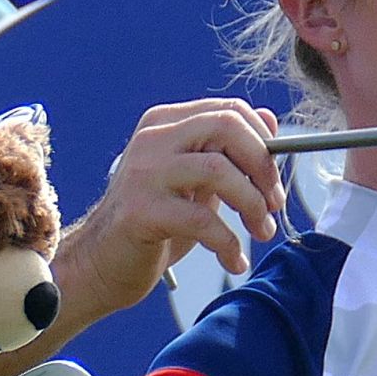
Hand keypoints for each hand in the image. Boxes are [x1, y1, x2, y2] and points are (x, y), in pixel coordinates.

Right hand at [57, 98, 285, 325]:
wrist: (101, 265)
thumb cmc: (154, 225)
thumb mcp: (197, 183)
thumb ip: (228, 152)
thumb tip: (270, 121)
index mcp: (165, 125)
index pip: (228, 110)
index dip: (264, 142)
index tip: (275, 182)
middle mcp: (152, 139)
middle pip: (226, 126)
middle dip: (263, 166)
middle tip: (275, 204)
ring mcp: (144, 173)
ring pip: (217, 169)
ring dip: (252, 205)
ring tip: (262, 231)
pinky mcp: (140, 211)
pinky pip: (201, 219)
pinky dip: (228, 243)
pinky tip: (235, 261)